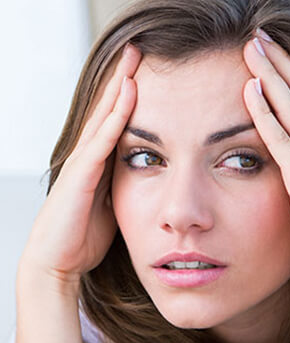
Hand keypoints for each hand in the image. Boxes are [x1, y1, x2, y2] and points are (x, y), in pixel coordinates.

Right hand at [19, 44, 141, 285]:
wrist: (59, 262)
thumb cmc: (84, 236)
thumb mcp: (113, 205)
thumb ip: (125, 186)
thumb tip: (147, 178)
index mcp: (97, 164)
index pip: (114, 122)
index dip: (128, 98)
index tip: (146, 74)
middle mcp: (88, 157)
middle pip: (107, 110)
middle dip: (123, 80)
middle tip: (138, 51)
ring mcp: (82, 163)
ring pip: (103, 117)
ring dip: (119, 87)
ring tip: (133, 58)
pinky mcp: (80, 175)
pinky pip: (102, 140)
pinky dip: (117, 116)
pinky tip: (129, 95)